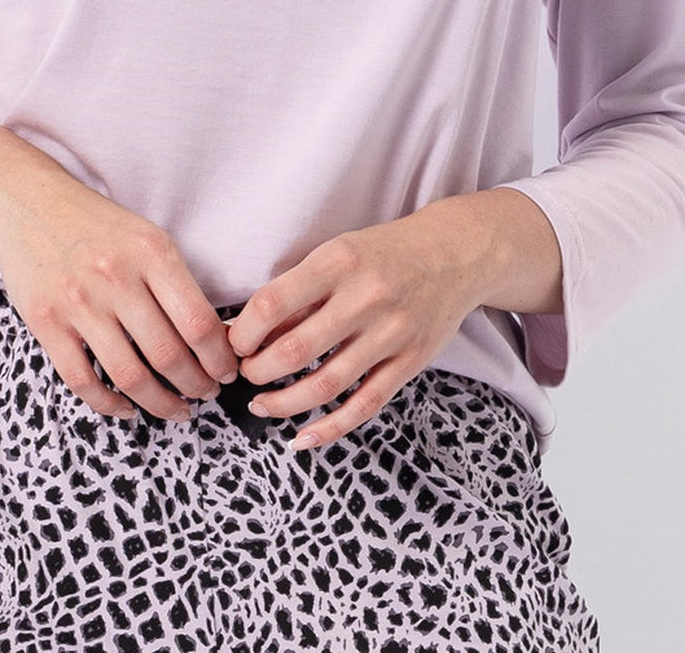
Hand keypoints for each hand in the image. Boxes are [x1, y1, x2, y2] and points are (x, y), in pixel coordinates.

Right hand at [0, 184, 240, 421]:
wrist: (30, 204)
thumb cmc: (99, 227)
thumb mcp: (148, 237)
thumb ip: (177, 283)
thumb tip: (216, 339)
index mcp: (151, 252)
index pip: (198, 323)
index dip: (219, 358)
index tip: (227, 372)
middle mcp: (116, 276)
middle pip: (168, 355)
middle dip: (196, 386)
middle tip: (207, 395)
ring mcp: (78, 302)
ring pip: (130, 375)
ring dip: (160, 403)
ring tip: (177, 409)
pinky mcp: (45, 322)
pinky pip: (82, 380)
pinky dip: (109, 404)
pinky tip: (127, 407)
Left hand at [225, 204, 490, 450]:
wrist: (456, 253)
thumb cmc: (383, 253)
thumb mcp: (337, 253)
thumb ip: (298, 291)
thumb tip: (246, 332)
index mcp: (338, 262)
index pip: (272, 304)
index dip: (243, 333)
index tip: (234, 344)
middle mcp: (365, 297)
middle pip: (294, 351)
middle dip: (257, 372)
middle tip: (245, 375)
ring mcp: (391, 333)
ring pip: (326, 385)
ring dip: (283, 403)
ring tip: (261, 404)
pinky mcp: (411, 362)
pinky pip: (365, 405)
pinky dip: (329, 428)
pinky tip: (301, 438)